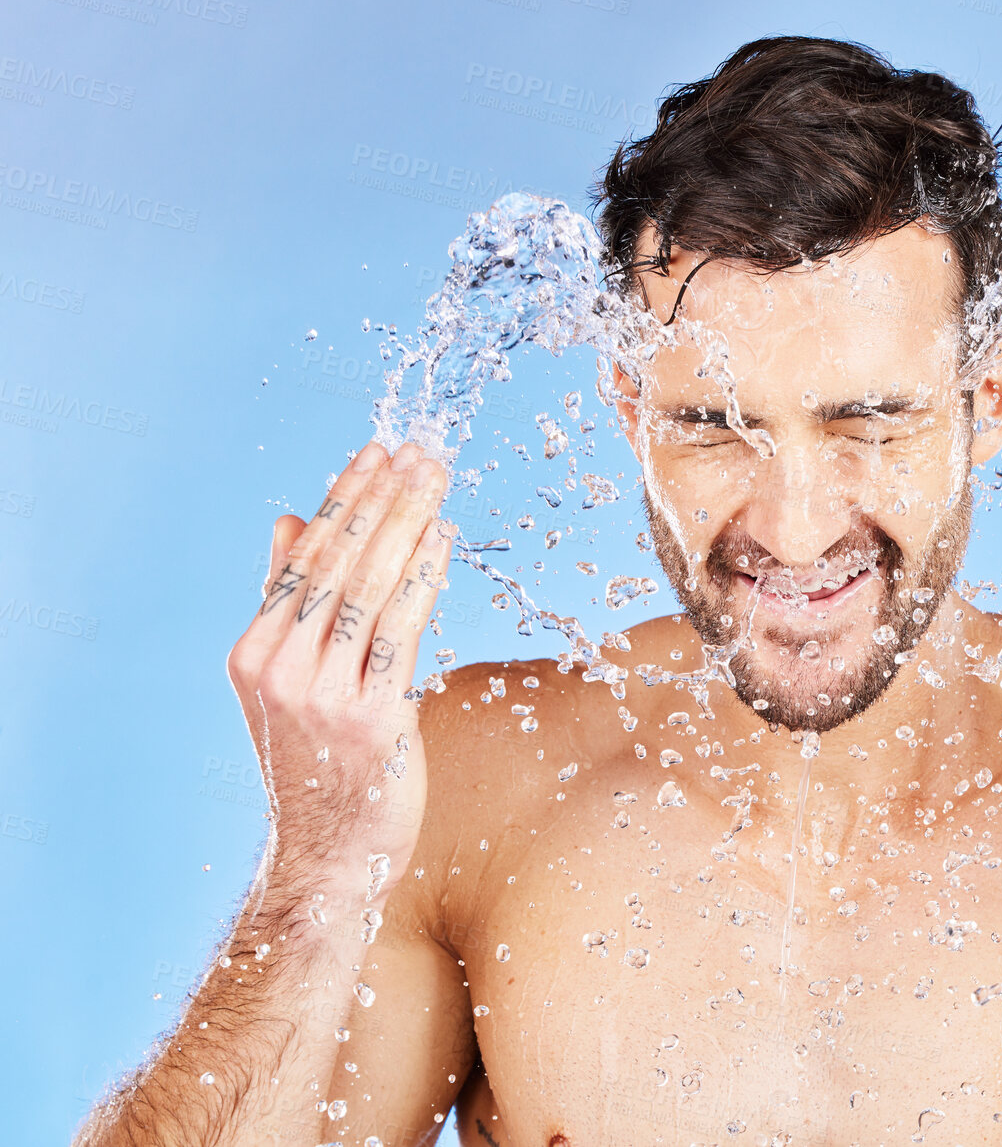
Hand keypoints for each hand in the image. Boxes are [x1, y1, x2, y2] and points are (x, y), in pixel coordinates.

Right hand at [226, 441, 451, 905]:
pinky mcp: (370, 715)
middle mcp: (280, 667)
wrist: (329, 855)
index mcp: (254, 651)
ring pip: (371, 587)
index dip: (345, 499)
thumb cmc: (317, 762)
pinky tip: (442, 538)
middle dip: (383, 498)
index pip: (305, 557)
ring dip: (407, 523)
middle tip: (419, 451)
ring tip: (434, 477)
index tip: (377, 451)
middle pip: (339, 563)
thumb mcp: (286, 680)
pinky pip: (403, 630)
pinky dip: (424, 578)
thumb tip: (292, 521)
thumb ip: (289, 600)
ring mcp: (322, 692)